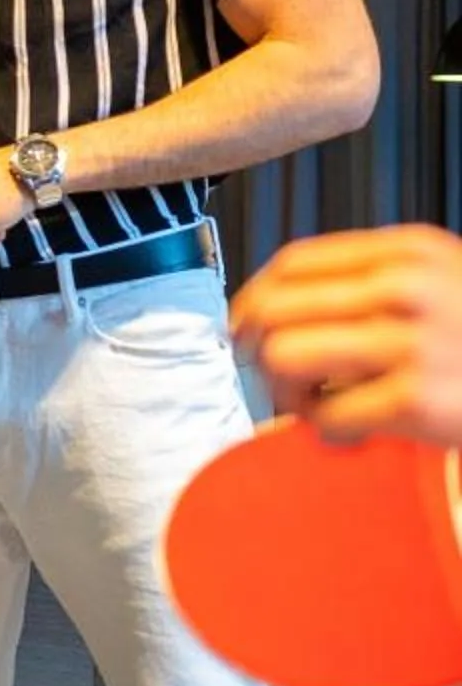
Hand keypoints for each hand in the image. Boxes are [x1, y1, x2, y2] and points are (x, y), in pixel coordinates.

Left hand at [232, 224, 461, 447]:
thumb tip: (279, 305)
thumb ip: (377, 279)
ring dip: (289, 394)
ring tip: (319, 407)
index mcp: (409, 251)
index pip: (293, 263)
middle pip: (274, 309)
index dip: (252, 300)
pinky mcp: (416, 400)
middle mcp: (407, 287)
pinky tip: (355, 433)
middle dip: (260, 352)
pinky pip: (326, 417)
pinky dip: (329, 434)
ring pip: (284, 359)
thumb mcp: (445, 280)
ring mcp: (412, 342)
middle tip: (281, 381)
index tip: (244, 329)